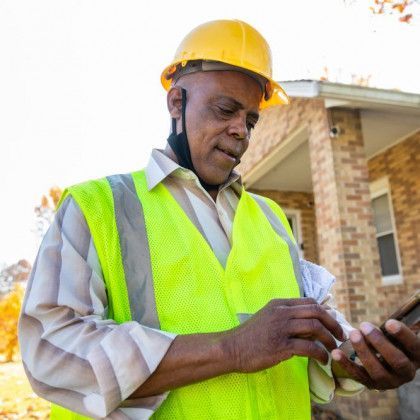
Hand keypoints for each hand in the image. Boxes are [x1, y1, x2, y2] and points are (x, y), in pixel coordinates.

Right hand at [224, 298, 344, 372]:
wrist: (231, 347)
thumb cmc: (250, 335)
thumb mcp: (268, 318)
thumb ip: (287, 317)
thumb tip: (312, 324)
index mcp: (279, 304)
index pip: (310, 302)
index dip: (326, 312)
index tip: (333, 324)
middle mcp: (281, 312)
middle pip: (316, 311)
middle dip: (333, 323)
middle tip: (340, 336)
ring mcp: (281, 328)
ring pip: (314, 327)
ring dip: (328, 339)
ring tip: (333, 349)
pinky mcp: (280, 346)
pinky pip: (308, 347)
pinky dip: (320, 353)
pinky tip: (322, 360)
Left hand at [331, 320, 418, 389]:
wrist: (386, 363)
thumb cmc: (392, 341)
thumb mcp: (395, 335)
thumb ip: (390, 330)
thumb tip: (378, 321)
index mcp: (416, 357)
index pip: (414, 346)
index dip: (402, 335)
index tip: (389, 322)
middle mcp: (406, 373)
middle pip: (397, 361)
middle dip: (379, 343)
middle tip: (364, 326)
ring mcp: (390, 381)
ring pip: (378, 371)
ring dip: (363, 352)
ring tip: (353, 334)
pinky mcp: (372, 384)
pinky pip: (358, 376)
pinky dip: (346, 364)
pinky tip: (335, 353)